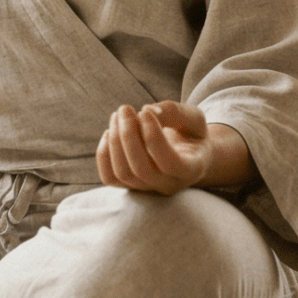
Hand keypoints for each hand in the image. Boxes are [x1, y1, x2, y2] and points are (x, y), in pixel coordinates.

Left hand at [95, 101, 250, 194]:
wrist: (187, 155)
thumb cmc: (191, 134)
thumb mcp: (193, 118)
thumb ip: (175, 112)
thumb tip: (146, 110)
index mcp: (192, 169)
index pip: (169, 162)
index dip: (153, 136)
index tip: (145, 111)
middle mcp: (169, 185)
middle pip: (140, 169)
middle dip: (128, 134)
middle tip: (125, 108)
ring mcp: (148, 189)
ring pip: (122, 173)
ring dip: (114, 140)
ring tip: (117, 116)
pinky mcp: (129, 186)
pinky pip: (108, 177)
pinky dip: (103, 154)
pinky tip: (110, 132)